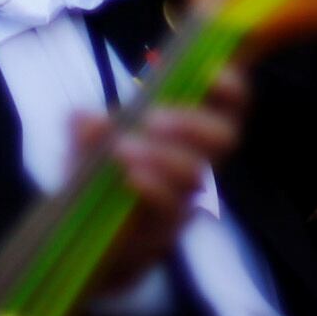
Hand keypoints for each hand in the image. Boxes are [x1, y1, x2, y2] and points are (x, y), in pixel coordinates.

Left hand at [81, 67, 244, 295]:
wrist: (89, 242)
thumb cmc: (101, 179)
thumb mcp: (87, 147)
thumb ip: (87, 131)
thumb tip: (85, 119)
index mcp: (186, 132)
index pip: (226, 105)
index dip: (231, 87)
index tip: (214, 73)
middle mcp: (197, 163)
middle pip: (224, 138)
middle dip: (193, 122)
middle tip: (153, 118)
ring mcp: (186, 198)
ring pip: (196, 173)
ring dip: (163, 154)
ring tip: (123, 148)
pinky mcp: (169, 229)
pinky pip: (171, 207)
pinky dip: (154, 187)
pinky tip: (131, 178)